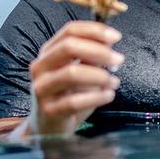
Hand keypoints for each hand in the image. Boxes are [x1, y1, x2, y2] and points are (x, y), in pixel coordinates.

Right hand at [20, 21, 124, 137]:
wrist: (51, 128)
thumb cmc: (69, 96)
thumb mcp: (81, 71)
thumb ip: (91, 55)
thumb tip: (110, 40)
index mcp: (48, 53)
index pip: (69, 31)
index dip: (94, 30)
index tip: (116, 36)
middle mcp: (40, 67)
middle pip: (68, 47)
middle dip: (99, 51)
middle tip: (119, 59)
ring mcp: (42, 89)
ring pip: (71, 74)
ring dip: (100, 76)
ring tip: (114, 82)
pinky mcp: (49, 111)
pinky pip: (74, 101)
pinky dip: (97, 97)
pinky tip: (109, 95)